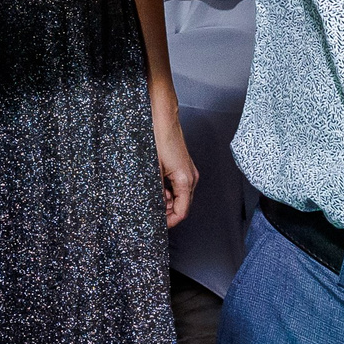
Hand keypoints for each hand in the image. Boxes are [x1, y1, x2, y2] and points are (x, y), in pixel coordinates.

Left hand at [154, 103, 196, 228]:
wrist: (162, 118)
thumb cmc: (158, 139)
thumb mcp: (152, 170)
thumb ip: (154, 191)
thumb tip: (152, 207)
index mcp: (186, 180)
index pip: (182, 212)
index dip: (170, 222)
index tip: (158, 226)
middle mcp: (191, 178)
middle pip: (182, 206)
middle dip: (167, 212)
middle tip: (151, 212)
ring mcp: (189, 172)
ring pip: (180, 196)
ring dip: (167, 201)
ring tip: (152, 198)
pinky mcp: (184, 167)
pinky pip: (179, 186)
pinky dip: (168, 191)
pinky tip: (157, 188)